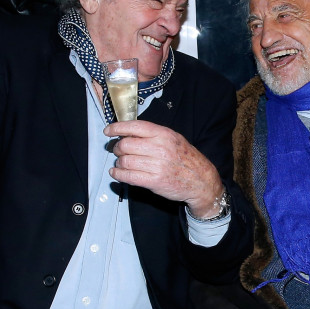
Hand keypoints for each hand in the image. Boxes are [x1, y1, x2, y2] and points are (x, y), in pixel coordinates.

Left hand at [104, 120, 224, 218]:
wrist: (201, 180)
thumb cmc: (186, 159)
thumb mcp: (174, 139)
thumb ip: (153, 135)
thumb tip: (128, 133)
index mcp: (164, 134)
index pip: (134, 127)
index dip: (117, 128)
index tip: (108, 131)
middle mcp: (159, 148)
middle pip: (126, 145)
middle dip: (117, 148)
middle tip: (118, 150)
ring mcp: (156, 165)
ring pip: (125, 161)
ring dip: (119, 163)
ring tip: (121, 163)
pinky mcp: (153, 181)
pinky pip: (128, 176)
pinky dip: (118, 175)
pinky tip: (116, 173)